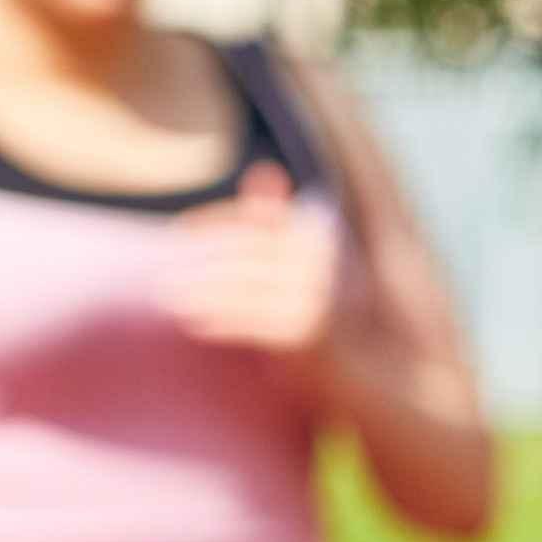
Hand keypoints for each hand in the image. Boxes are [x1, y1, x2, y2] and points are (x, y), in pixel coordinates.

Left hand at [165, 164, 347, 364]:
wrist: (381, 373)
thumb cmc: (340, 310)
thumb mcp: (313, 258)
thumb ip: (284, 217)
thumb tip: (261, 168)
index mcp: (323, 232)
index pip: (255, 218)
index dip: (212, 221)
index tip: (179, 229)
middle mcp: (320, 257)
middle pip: (240, 253)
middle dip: (197, 260)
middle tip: (160, 270)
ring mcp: (312, 293)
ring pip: (235, 286)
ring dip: (195, 292)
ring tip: (169, 296)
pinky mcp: (302, 329)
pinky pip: (244, 322)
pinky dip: (214, 322)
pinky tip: (193, 323)